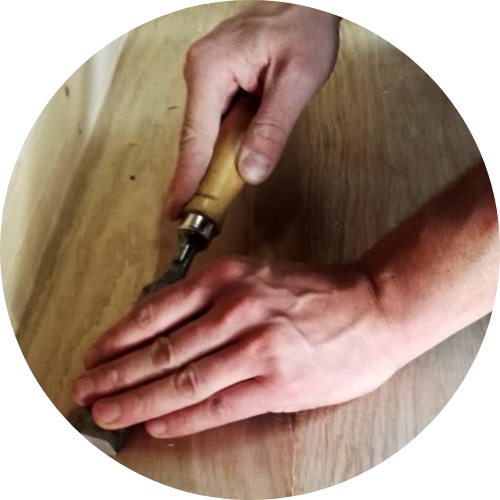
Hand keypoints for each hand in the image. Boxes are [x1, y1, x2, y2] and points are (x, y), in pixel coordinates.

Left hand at [72, 257, 396, 437]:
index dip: (119, 337)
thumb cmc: (318, 292)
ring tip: (107, 412)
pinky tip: (157, 424)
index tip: (96, 354)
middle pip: (162, 349)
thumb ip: (216, 298)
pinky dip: (182, 417)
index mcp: (229, 279)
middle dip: (117, 373)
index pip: (158, 311)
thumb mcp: (259, 276)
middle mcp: (237, 310)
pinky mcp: (277, 384)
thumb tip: (171, 327)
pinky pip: (218, 405)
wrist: (373, 306)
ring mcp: (256, 348)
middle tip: (86, 389)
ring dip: (138, 400)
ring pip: (183, 380)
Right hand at [166, 3, 340, 218]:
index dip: (187, 179)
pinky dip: (222, 150)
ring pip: (204, 135)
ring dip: (213, 167)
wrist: (305, 4)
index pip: (195, 138)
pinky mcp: (217, 85)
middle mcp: (200, 73)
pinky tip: (231, 166)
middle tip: (202, 216)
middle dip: (199, 180)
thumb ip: (273, 128)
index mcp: (211, 69)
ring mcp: (206, 79)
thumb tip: (251, 171)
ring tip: (218, 198)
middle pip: (195, 141)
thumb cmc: (303, 28)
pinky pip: (214, 126)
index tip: (178, 209)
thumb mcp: (297, 80)